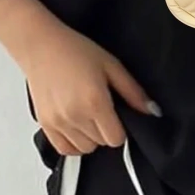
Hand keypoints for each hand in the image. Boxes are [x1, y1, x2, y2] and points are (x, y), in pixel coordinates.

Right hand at [16, 19, 158, 155]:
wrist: (41, 45)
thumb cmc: (76, 51)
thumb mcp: (112, 65)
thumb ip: (133, 92)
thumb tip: (153, 112)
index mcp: (95, 101)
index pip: (116, 138)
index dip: (121, 128)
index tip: (117, 114)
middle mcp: (75, 116)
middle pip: (101, 143)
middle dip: (106, 130)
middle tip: (101, 109)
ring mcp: (58, 122)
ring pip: (85, 148)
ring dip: (90, 137)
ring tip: (87, 115)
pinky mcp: (45, 124)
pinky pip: (65, 149)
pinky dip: (74, 143)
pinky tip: (76, 126)